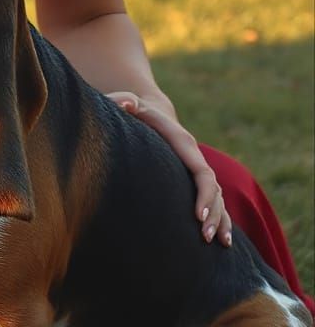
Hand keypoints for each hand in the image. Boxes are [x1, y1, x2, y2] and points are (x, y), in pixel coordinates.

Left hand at [107, 90, 231, 246]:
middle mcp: (195, 158)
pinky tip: (222, 243)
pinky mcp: (193, 181)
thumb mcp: (129, 103)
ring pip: (218, 199)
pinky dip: (220, 220)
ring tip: (221, 245)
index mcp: (184, 143)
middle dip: (213, 214)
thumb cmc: (135, 111)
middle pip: (214, 189)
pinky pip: (214, 203)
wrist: (149, 112)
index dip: (204, 194)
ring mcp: (196, 170)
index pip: (202, 172)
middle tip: (204, 236)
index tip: (197, 216)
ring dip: (221, 220)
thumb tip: (125, 103)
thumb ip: (124, 100)